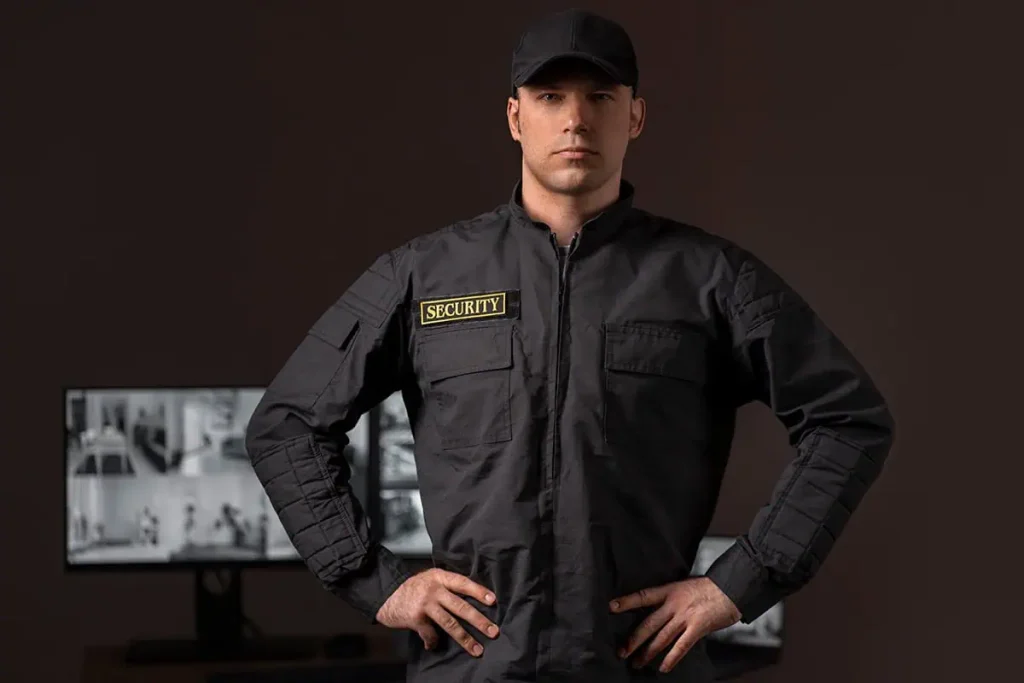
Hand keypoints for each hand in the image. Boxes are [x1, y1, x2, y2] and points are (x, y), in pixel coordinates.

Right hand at [375, 568, 500, 656]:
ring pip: (450, 623)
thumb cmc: (413, 588)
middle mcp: (434, 590)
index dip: (478, 591)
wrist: (387, 594)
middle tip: (493, 631)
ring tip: (477, 649)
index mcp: (440, 577)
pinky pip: (430, 634)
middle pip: (461, 606)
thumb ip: (448, 585)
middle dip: (479, 620)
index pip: (463, 583)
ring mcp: (425, 604)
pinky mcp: (415, 618)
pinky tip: (434, 646)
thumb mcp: (431, 579)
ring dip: (465, 638)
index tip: (493, 601)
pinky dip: (434, 642)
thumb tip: (473, 599)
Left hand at [610, 576, 740, 672]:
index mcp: (669, 591)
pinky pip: (681, 647)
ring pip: (661, 638)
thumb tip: (655, 610)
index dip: (627, 601)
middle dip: (634, 639)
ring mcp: (685, 617)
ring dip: (648, 652)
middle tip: (621, 651)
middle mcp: (674, 604)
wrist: (730, 588)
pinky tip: (663, 668)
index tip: (610, 607)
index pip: (643, 596)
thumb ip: (669, 598)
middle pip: (649, 624)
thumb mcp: (683, 586)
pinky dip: (671, 658)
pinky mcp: (697, 628)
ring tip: (636, 663)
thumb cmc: (708, 588)